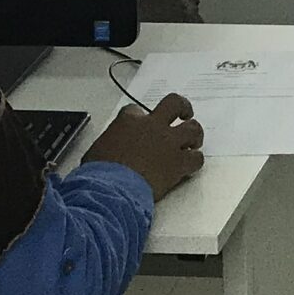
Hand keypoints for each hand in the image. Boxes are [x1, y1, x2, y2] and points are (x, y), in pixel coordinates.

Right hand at [82, 93, 204, 202]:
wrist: (110, 191)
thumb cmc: (99, 174)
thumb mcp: (97, 150)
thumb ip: (111, 142)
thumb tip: (110, 151)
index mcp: (129, 120)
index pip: (137, 110)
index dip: (142, 117)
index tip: (143, 124)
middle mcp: (152, 126)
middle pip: (174, 103)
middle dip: (182, 106)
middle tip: (185, 113)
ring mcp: (168, 143)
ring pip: (193, 128)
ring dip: (194, 134)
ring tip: (193, 142)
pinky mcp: (178, 163)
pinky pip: (196, 158)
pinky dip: (195, 161)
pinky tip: (190, 165)